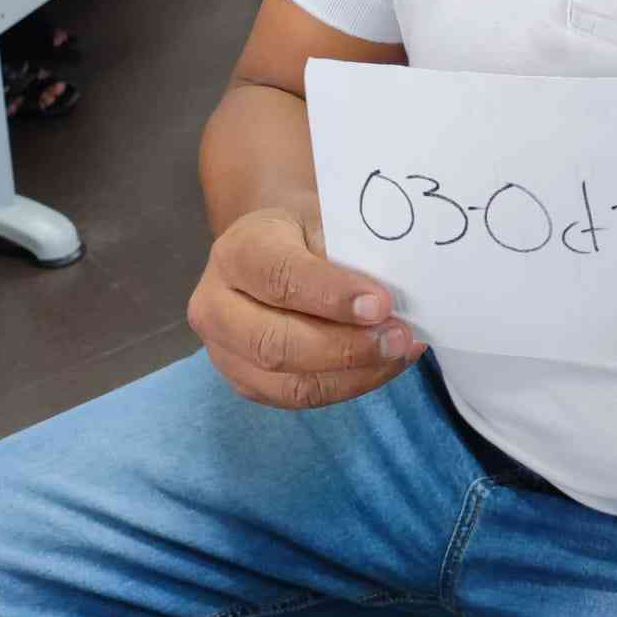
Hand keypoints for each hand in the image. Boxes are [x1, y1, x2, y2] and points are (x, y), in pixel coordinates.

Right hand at [187, 205, 424, 408]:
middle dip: (345, 347)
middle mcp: (216, 306)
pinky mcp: (245, 382)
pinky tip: (385, 365)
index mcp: (236, 251)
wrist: (272, 246)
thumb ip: (349, 251)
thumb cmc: (305, 229)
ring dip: (354, 374)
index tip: (382, 304)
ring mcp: (224, 352)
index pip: (280, 278)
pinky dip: (349, 385)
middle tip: (399, 337)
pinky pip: (299, 397)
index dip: (332, 296)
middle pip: (274, 344)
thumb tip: (398, 289)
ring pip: (288, 383)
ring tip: (400, 352)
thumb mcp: (323, 219)